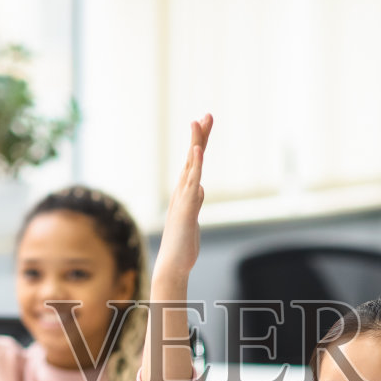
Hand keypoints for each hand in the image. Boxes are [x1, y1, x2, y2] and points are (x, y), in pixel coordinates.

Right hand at [152, 115, 212, 293]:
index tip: (205, 123)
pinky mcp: (186, 208)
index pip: (194, 163)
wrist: (173, 266)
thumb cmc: (183, 245)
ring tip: (199, 123)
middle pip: (192, 158)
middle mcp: (182, 191)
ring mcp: (183, 199)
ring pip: (190, 166)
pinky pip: (191, 183)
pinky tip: (197, 152)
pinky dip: (194, 166)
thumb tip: (200, 188)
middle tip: (206, 114)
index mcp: (185, 192)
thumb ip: (195, 201)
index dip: (199, 142)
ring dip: (195, 144)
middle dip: (199, 136)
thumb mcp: (193, 218)